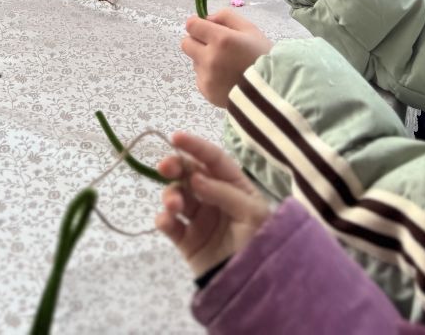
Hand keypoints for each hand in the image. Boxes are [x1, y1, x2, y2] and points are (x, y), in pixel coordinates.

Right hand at [155, 132, 273, 276]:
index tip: (175, 138)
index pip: (214, 160)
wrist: (253, 286)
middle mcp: (214, 198)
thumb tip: (195, 177)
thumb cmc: (260, 243)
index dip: (196, 147)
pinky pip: (170, 224)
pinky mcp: (186, 240)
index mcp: (235, 187)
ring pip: (177, 196)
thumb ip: (225, 193)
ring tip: (174, 206)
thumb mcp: (253, 214)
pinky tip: (166, 221)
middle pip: (190, 174)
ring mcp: (199, 219)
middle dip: (175, 167)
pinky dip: (163, 219)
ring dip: (170, 195)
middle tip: (165, 168)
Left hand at [181, 9, 273, 107]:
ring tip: (226, 65)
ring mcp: (207, 77)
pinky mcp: (207, 92)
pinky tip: (225, 78)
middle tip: (213, 45)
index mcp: (221, 40)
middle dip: (197, 41)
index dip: (197, 24)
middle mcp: (210, 58)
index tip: (205, 27)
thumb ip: (226, 17)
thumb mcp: (250, 29)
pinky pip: (200, 78)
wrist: (272, 91)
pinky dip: (208, 76)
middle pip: (186, 43)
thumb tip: (207, 18)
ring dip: (204, 59)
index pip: (191, 25)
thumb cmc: (263, 56)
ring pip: (194, 61)